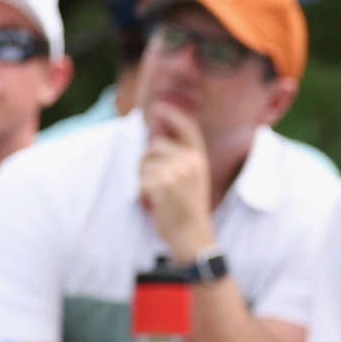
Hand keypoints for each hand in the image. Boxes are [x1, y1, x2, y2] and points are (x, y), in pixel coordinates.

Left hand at [139, 103, 215, 258]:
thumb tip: (154, 140)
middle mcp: (190, 161)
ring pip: (144, 162)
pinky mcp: (162, 184)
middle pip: (155, 146)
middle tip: (156, 182)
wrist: (192, 235)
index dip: (173, 115)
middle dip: (147, 161)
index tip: (160, 106)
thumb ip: (180, 158)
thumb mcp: (193, 179)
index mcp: (199, 159)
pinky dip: (142, 192)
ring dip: (144, 177)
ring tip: (157, 193)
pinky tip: (154, 202)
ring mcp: (177, 171)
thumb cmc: (188, 208)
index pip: (188, 129)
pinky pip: (141, 179)